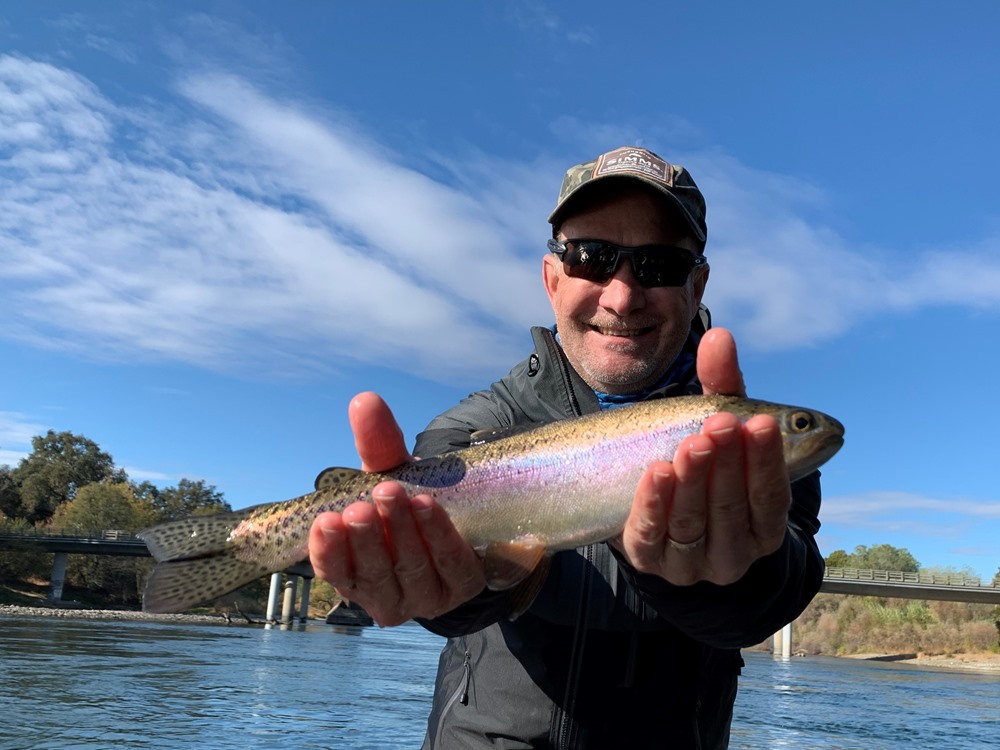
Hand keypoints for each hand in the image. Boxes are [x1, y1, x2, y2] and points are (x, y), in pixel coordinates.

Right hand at [308, 392, 485, 625]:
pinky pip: (449, 564)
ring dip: (400, 531)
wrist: (472, 520)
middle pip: (374, 574)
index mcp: (356, 574)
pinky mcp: (462, 587)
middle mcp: (387, 595)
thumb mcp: (392, 474)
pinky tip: (427, 506)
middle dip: (367, 537)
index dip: (328, 550)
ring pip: (410, 570)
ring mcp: (426, 597)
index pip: (335, 572)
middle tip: (362, 503)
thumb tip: (364, 401)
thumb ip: (378, 444)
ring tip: (394, 493)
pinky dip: (436, 534)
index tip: (325, 519)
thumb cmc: (413, 502)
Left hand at [615, 328, 791, 585]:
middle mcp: (735, 553)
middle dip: (728, 464)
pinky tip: (657, 471)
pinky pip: (650, 535)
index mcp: (764, 525)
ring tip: (691, 442)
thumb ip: (721, 386)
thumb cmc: (702, 463)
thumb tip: (720, 336)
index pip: (772, 497)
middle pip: (732, 508)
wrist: (654, 517)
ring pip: (694, 523)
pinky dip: (654, 503)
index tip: (761, 421)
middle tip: (720, 423)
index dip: (768, 460)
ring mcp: (691, 564)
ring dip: (694, 480)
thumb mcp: (716, 427)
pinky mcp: (648, 562)